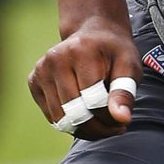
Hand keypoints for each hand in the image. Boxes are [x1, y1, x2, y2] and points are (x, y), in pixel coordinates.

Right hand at [27, 13, 141, 139]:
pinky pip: (51, 116)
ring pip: (60, 119)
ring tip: (101, 121)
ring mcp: (41, 69)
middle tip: (113, 127)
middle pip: (75, 112)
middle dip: (97, 127)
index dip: (109, 119)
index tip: (122, 122)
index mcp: (81, 51)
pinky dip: (69, 123)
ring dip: (83, 129)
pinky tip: (84, 113)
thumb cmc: (113, 52)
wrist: (92, 34)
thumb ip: (125, 92)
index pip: (94, 101)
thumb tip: (122, 118)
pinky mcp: (34, 80)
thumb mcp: (129, 66)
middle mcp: (56, 58)